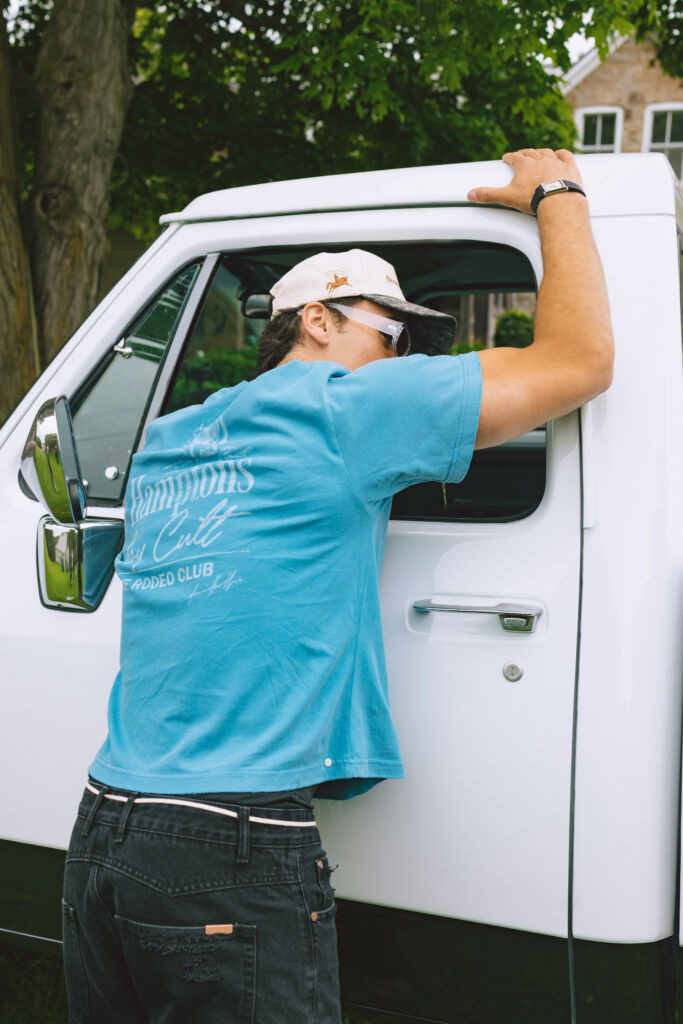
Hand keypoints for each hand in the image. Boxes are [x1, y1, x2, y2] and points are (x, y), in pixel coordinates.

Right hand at [467, 149, 583, 214]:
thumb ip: (488, 195)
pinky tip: (560, 155)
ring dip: (542, 152)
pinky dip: (562, 154)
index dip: (509, 158)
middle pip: (530, 152)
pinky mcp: (570, 167)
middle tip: (521, 155)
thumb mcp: (507, 198)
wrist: (558, 201)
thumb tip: (471, 194)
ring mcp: (556, 162)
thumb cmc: (534, 199)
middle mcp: (540, 159)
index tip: (507, 159)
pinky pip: (566, 156)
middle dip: (524, 153)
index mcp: (524, 164)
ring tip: (539, 154)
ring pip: (547, 152)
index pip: (514, 157)